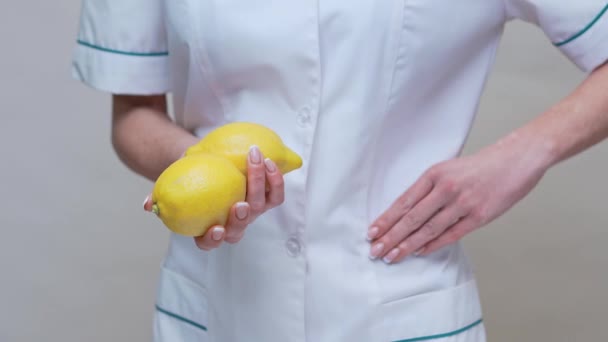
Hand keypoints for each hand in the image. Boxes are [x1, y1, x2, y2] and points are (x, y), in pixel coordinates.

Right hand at [144, 145, 284, 249]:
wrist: (208, 160)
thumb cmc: (189, 175)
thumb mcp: (172, 182)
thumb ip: (160, 192)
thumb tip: (147, 204)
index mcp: (209, 228)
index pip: (209, 242)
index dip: (213, 239)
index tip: (215, 228)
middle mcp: (233, 224)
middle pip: (239, 228)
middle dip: (240, 219)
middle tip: (239, 204)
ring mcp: (251, 211)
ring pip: (260, 208)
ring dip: (259, 187)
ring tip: (256, 165)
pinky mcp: (266, 197)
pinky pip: (275, 194)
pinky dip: (275, 180)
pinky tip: (267, 161)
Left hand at [368, 139, 550, 263]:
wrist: (516, 159)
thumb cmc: (480, 166)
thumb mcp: (449, 169)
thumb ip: (429, 189)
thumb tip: (407, 213)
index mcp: (435, 174)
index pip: (404, 201)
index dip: (386, 219)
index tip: (372, 232)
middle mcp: (446, 188)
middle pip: (412, 218)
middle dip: (391, 237)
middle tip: (375, 251)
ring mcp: (463, 203)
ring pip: (428, 229)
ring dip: (407, 245)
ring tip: (392, 256)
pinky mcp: (479, 215)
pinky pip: (451, 234)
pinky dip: (433, 244)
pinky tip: (419, 252)